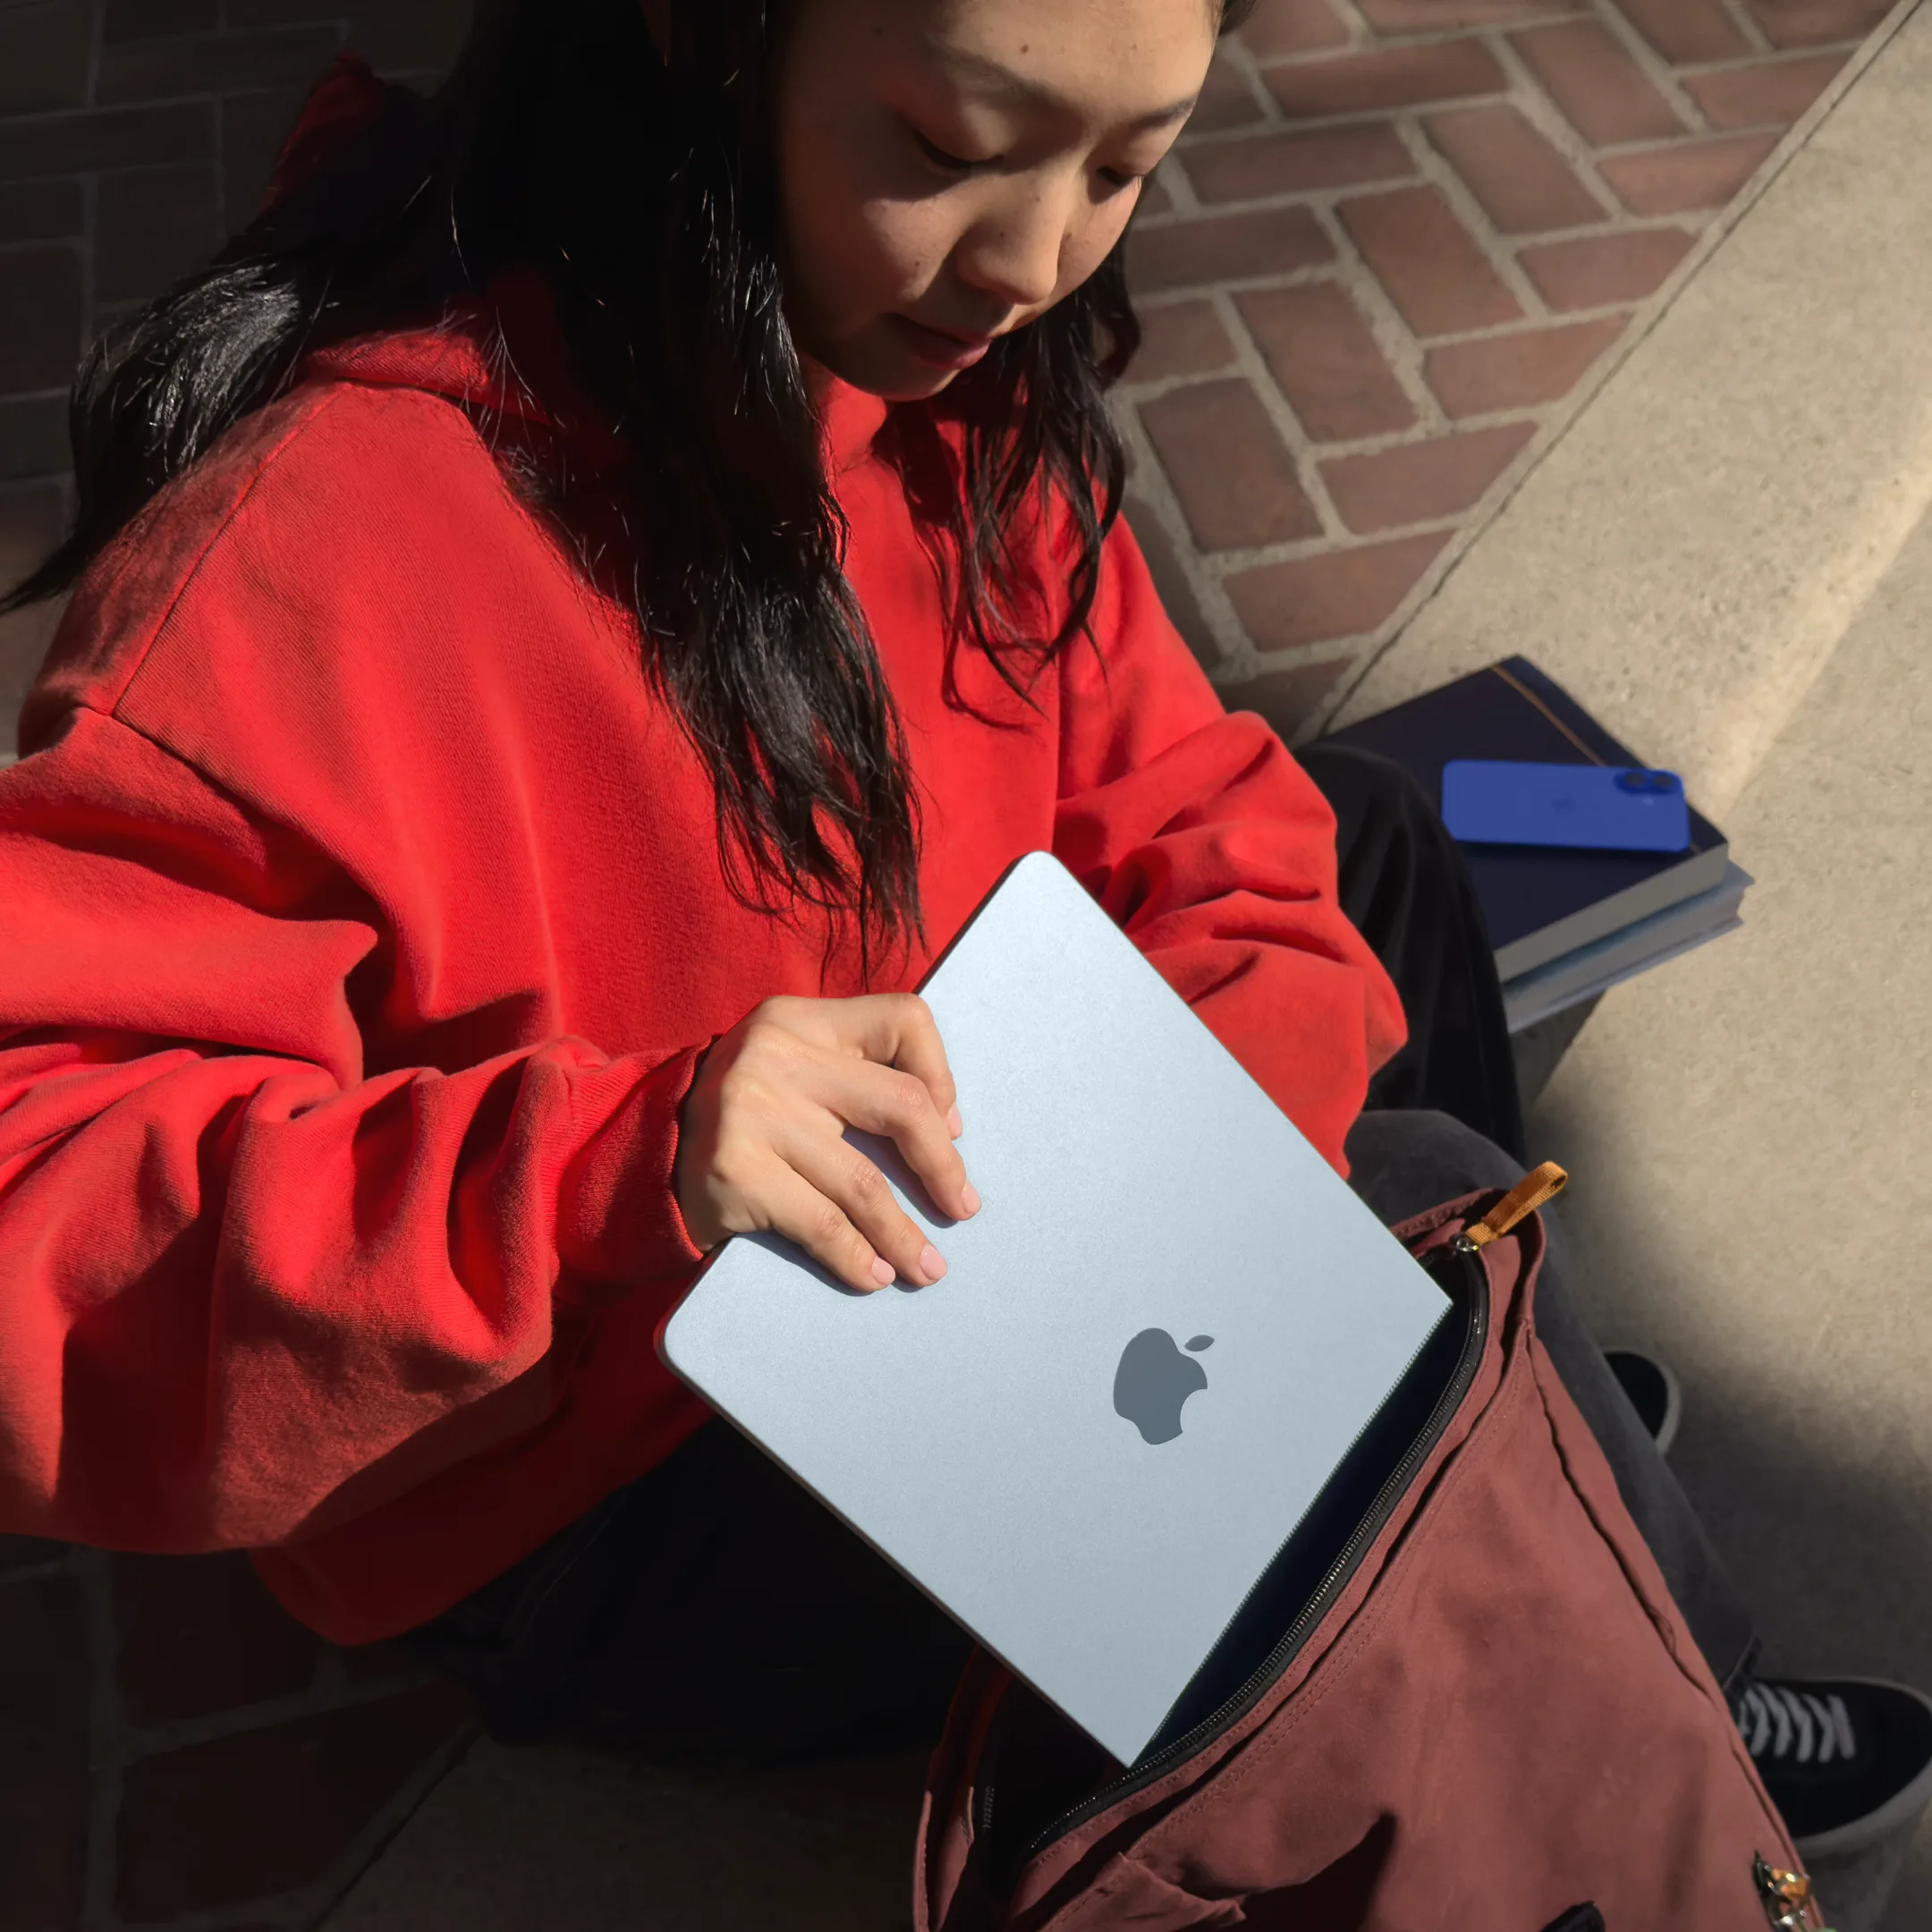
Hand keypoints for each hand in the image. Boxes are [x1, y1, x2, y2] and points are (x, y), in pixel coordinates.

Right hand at [675, 993, 979, 1291]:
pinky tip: (876, 1276)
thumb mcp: (791, 1068)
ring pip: (863, 1184)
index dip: (941, 1075)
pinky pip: (821, 1225)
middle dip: (942, 1167)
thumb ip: (855, 1077)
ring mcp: (752, 1112)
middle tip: (961, 1208)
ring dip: (905, 1235)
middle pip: (900, 1107)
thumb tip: (948, 1129)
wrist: (642, 1153)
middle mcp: (776, 1054)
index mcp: (801, 1019)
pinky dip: (858, 1259)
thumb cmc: (745, 1116)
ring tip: (929, 1267)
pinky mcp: (735, 1172)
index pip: (903, 1021)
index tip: (949, 1127)